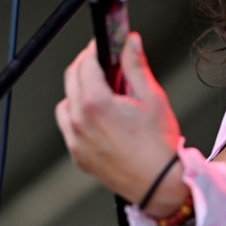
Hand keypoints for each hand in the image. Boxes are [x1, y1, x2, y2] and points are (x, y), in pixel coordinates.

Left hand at [55, 33, 187, 212]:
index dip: (94, 49)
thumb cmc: (159, 144)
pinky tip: (98, 116)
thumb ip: (136, 65)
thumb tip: (130, 41)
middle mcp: (80, 121)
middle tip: (103, 60)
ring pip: (66, 103)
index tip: (103, 44)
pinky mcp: (78, 155)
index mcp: (96, 104)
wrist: (159, 184)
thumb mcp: (152, 97)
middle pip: (71, 79)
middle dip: (85, 64)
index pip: (86, 64)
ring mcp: (76, 140)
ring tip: (101, 90)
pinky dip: (78, 115)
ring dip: (78, 90)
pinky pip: (69, 127)